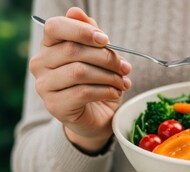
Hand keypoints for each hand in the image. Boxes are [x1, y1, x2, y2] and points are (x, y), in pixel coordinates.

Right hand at [29, 7, 131, 153]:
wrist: (97, 116)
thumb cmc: (97, 82)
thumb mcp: (98, 56)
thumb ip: (90, 34)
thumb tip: (76, 11)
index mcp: (49, 46)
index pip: (55, 27)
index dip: (82, 30)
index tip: (105, 40)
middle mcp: (40, 64)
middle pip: (73, 50)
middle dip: (106, 58)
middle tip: (125, 67)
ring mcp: (44, 86)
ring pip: (79, 72)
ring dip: (109, 76)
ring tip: (123, 82)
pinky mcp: (55, 106)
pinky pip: (83, 92)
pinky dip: (106, 91)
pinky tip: (116, 93)